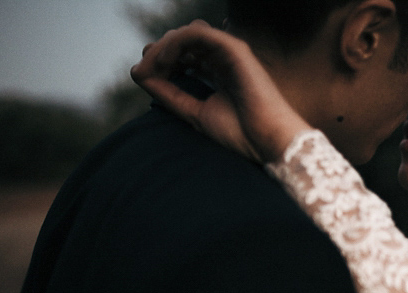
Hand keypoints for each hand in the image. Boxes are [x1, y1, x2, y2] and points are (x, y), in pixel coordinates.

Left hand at [130, 20, 308, 163]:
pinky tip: (166, 61)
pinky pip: (197, 33)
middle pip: (181, 42)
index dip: (160, 62)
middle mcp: (224, 59)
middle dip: (158, 52)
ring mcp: (230, 53)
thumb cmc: (242, 134)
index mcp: (218, 74)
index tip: (144, 78)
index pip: (182, 56)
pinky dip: (176, 43)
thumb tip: (138, 74)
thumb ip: (169, 94)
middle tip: (145, 71)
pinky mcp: (235, 49)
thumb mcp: (195, 113)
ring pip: (187, 34)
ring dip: (164, 47)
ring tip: (154, 66)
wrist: (269, 143)